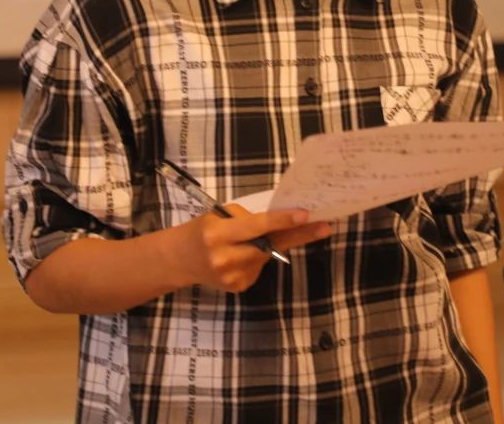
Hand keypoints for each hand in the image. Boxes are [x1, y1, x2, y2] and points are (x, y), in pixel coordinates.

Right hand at [175, 207, 332, 292]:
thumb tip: (282, 222)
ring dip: (270, 245)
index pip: (256, 227)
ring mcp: (233, 277)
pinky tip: (242, 255)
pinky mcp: (239, 287)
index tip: (305, 215)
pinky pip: (259, 267)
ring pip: (266, 256)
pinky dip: (257, 257)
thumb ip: (247, 220)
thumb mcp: (219, 216)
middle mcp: (226, 258)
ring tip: (251, 239)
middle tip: (325, 227)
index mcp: (219, 234)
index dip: (281, 221)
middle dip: (299, 235)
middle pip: (270, 245)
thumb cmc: (203, 230)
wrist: (179, 259)